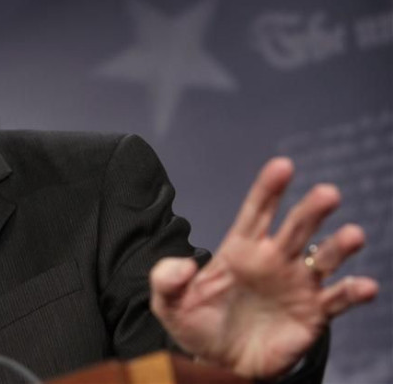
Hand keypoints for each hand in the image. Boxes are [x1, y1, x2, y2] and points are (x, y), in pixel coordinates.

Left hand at [149, 157, 378, 378]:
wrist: (219, 365)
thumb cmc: (197, 327)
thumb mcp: (170, 304)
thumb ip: (166, 280)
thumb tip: (182, 264)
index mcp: (240, 249)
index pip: (256, 212)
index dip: (269, 189)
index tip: (282, 166)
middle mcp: (273, 260)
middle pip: (295, 228)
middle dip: (310, 209)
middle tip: (327, 193)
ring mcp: (295, 285)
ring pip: (322, 258)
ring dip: (338, 246)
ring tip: (353, 235)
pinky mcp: (312, 314)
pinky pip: (336, 299)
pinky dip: (352, 292)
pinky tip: (364, 286)